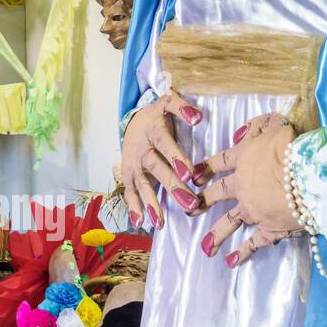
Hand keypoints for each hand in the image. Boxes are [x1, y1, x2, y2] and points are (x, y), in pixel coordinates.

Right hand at [120, 90, 204, 228]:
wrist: (132, 122)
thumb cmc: (156, 117)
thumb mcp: (168, 103)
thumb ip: (182, 108)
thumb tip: (198, 118)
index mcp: (152, 130)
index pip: (165, 144)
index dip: (176, 158)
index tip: (189, 173)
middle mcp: (140, 149)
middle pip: (156, 169)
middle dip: (172, 186)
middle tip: (189, 202)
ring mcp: (132, 164)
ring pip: (142, 184)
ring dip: (151, 203)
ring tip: (161, 222)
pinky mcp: (128, 175)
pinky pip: (130, 192)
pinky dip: (134, 207)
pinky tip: (140, 223)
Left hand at [195, 113, 300, 266]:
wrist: (309, 174)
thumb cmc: (293, 146)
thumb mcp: (274, 125)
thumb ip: (256, 126)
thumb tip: (240, 133)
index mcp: (242, 159)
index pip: (217, 163)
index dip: (203, 169)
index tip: (190, 176)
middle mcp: (242, 185)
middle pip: (216, 193)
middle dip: (201, 201)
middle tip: (189, 209)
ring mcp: (253, 208)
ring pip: (229, 222)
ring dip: (216, 234)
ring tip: (204, 247)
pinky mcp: (270, 227)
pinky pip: (254, 242)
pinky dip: (244, 252)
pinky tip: (231, 261)